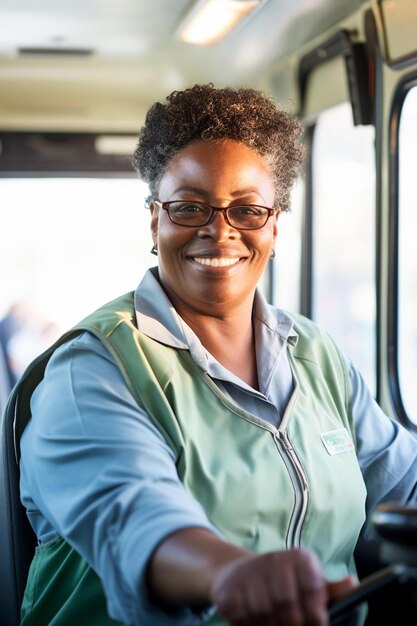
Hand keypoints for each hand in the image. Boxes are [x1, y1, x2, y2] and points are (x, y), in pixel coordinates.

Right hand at [209, 548, 353, 625]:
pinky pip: (244, 620)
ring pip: (265, 615)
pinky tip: (258, 624)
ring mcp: (248, 574)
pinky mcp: (229, 590)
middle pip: (287, 605)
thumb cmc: (281, 580)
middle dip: (294, 625)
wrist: (237, 573)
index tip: (317, 625)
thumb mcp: (307, 579)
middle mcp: (273, 559)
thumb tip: (353, 584)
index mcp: (299, 558)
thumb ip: (330, 589)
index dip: (316, 614)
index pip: (312, 588)